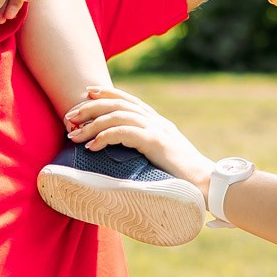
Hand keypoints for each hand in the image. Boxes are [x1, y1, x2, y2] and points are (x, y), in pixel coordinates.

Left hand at [63, 85, 213, 194]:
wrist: (206, 184)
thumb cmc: (182, 176)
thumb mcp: (162, 156)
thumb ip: (146, 148)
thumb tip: (125, 153)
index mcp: (157, 122)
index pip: (129, 100)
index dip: (107, 93)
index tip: (88, 92)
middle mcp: (156, 121)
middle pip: (118, 104)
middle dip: (91, 107)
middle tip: (70, 116)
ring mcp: (157, 130)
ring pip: (118, 116)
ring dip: (93, 124)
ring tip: (75, 135)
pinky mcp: (156, 143)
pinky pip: (125, 133)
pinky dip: (106, 137)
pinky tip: (93, 147)